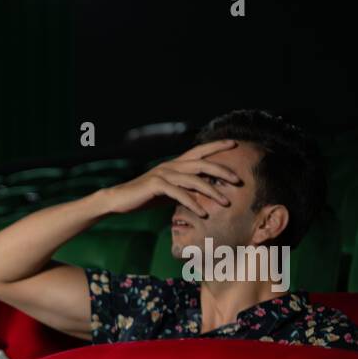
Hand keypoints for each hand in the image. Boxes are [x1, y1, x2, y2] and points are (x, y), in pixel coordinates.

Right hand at [98, 140, 242, 217]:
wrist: (118, 200)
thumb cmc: (144, 196)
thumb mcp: (167, 190)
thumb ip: (183, 188)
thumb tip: (199, 195)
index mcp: (175, 163)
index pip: (200, 151)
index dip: (217, 146)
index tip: (235, 145)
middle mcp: (171, 165)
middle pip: (202, 163)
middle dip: (222, 170)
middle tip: (239, 180)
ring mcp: (164, 174)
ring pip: (194, 179)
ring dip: (212, 191)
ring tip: (226, 202)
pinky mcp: (156, 185)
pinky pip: (179, 194)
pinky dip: (193, 203)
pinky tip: (203, 213)